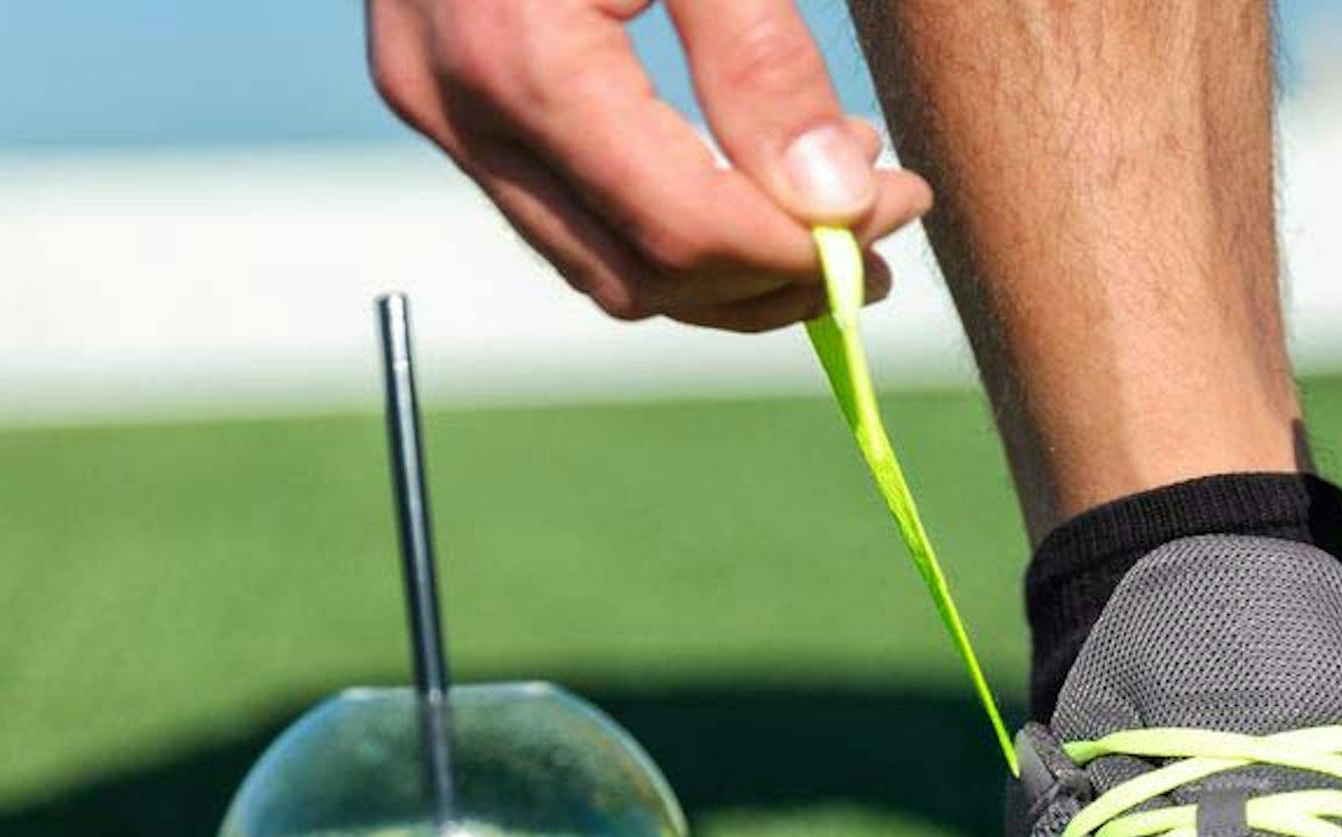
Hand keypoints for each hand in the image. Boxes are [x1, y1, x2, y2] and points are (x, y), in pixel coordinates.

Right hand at [369, 0, 932, 330]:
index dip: (805, 248)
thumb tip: (837, 204)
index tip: (900, 205)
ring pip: (600, 268)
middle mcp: (458, 106)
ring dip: (725, 268)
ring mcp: (440, 111)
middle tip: (880, 224)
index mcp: (518, 55)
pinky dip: (665, 225)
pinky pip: (567, 215)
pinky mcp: (446, 102)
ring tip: (828, 209)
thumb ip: (759, 57)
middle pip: (640, 277)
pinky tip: (746, 176)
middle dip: (773, 276)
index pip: (683, 228)